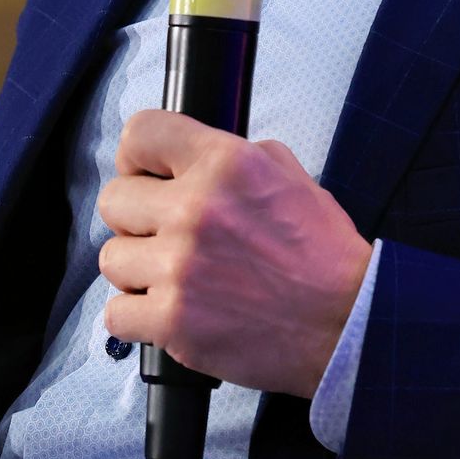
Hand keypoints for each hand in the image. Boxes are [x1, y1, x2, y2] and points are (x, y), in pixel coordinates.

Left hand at [99, 112, 371, 398]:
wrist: (347, 325)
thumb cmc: (325, 258)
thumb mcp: (292, 178)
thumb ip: (237, 158)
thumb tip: (192, 157)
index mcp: (227, 164)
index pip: (141, 133)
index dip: (137, 156)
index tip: (145, 175)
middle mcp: (196, 209)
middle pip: (114, 199)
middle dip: (137, 219)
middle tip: (164, 236)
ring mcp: (179, 268)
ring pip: (111, 258)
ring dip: (138, 271)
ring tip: (172, 279)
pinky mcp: (173, 321)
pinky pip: (115, 314)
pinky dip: (137, 318)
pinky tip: (168, 313)